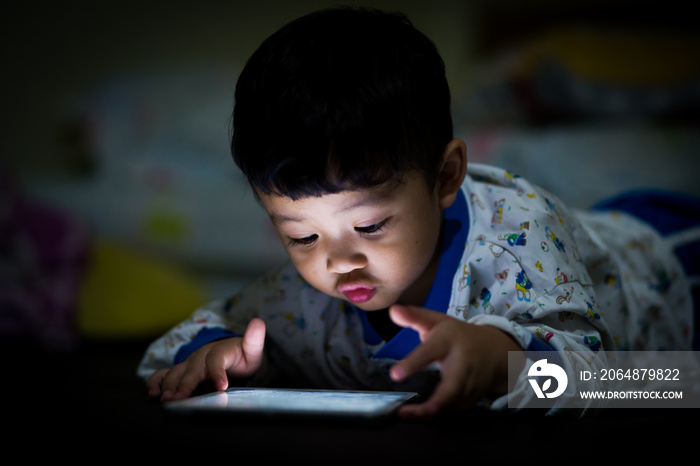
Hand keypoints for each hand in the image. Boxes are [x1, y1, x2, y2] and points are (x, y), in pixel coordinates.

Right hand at [146, 318, 265, 401]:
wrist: (230, 354)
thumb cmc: (241, 355)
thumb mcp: (251, 349)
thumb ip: (254, 340)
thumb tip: (258, 322)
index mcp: (219, 350)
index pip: (217, 359)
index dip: (217, 372)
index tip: (222, 387)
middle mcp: (201, 356)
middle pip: (192, 369)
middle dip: (185, 384)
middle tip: (178, 399)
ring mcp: (189, 364)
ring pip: (176, 372)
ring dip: (169, 385)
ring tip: (165, 399)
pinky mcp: (180, 372)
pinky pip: (164, 374)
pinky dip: (156, 381)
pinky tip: (152, 392)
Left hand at [388, 305, 519, 417]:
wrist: (496, 351)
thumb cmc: (458, 336)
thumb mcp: (438, 321)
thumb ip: (414, 316)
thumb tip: (392, 310)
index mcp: (449, 340)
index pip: (431, 351)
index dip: (413, 364)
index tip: (395, 375)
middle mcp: (462, 364)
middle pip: (451, 387)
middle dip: (433, 403)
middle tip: (406, 412)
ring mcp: (471, 384)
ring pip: (453, 404)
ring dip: (430, 413)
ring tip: (405, 416)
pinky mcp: (473, 398)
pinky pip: (455, 411)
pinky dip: (439, 416)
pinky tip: (420, 416)